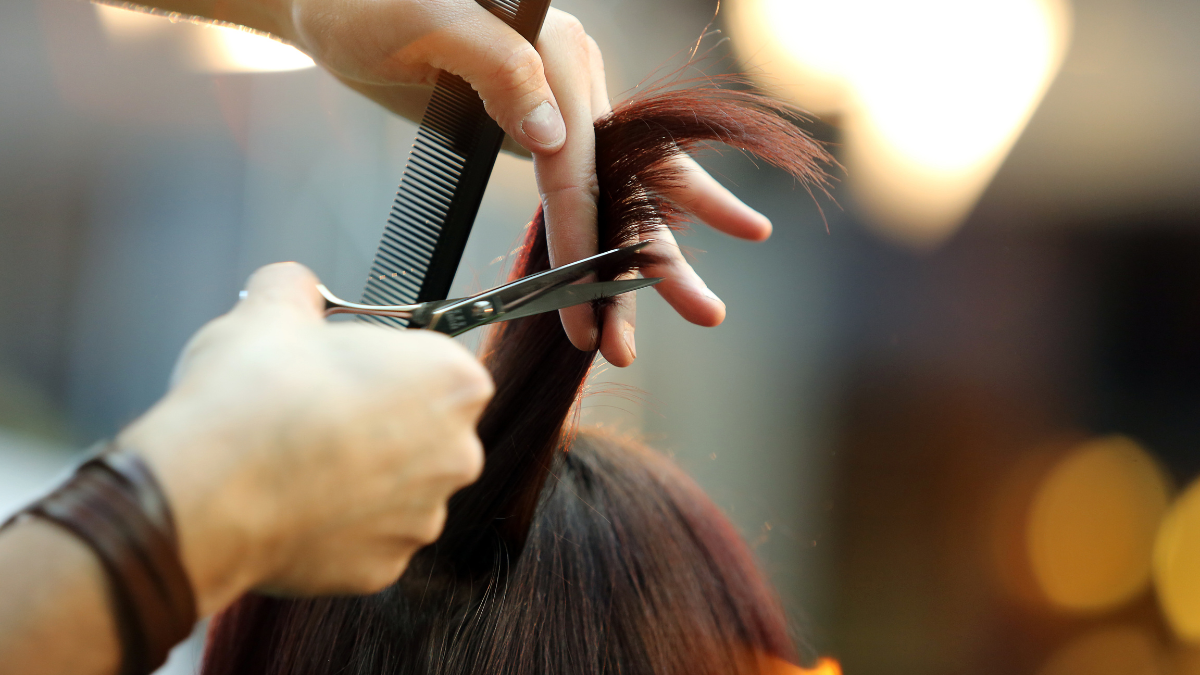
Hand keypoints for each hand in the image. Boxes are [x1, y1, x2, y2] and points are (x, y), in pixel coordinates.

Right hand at [120, 263, 491, 615]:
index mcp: (452, 381)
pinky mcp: (384, 567)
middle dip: (380, 421)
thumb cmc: (250, 402)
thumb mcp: (270, 309)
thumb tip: (293, 285)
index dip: (388, 362)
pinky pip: (367, 536)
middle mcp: (456, 453)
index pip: (438, 363)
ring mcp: (423, 517)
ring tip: (299, 458)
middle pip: (425, 428)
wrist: (204, 494)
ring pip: (397, 486)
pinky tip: (295, 501)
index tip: (351, 367)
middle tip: (320, 411)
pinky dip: (337, 523)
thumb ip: (297, 287)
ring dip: (361, 474)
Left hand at [283, 1, 773, 366]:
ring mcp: (561, 105)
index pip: (580, 159)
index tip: (586, 301)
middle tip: (706, 314)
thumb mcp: (428, 22)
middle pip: (628, 179)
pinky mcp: (537, 128)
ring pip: (614, 196)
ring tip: (668, 324)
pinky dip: (597, 246)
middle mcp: (574, 77)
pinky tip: (620, 286)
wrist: (334, 4)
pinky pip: (580, 194)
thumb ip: (499, 68)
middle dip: (659, 256)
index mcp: (559, 49)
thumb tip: (551, 135)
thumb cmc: (370, 5)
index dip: (587, 235)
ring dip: (638, 267)